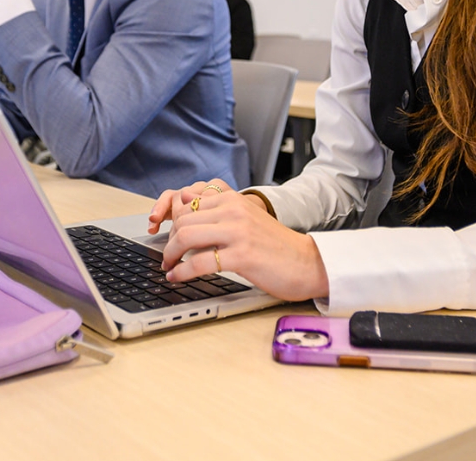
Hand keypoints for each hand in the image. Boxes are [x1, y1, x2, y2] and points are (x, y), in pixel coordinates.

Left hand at [148, 181, 330, 302]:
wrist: (307, 263)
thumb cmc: (275, 245)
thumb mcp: (246, 218)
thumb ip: (219, 210)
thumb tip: (184, 198)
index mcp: (234, 200)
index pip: (188, 203)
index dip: (173, 222)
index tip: (169, 236)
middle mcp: (235, 210)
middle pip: (184, 219)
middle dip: (169, 240)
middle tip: (167, 255)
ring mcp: (238, 232)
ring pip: (187, 236)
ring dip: (170, 254)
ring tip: (169, 266)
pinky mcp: (242, 256)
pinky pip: (199, 262)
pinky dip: (182, 272)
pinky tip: (177, 277)